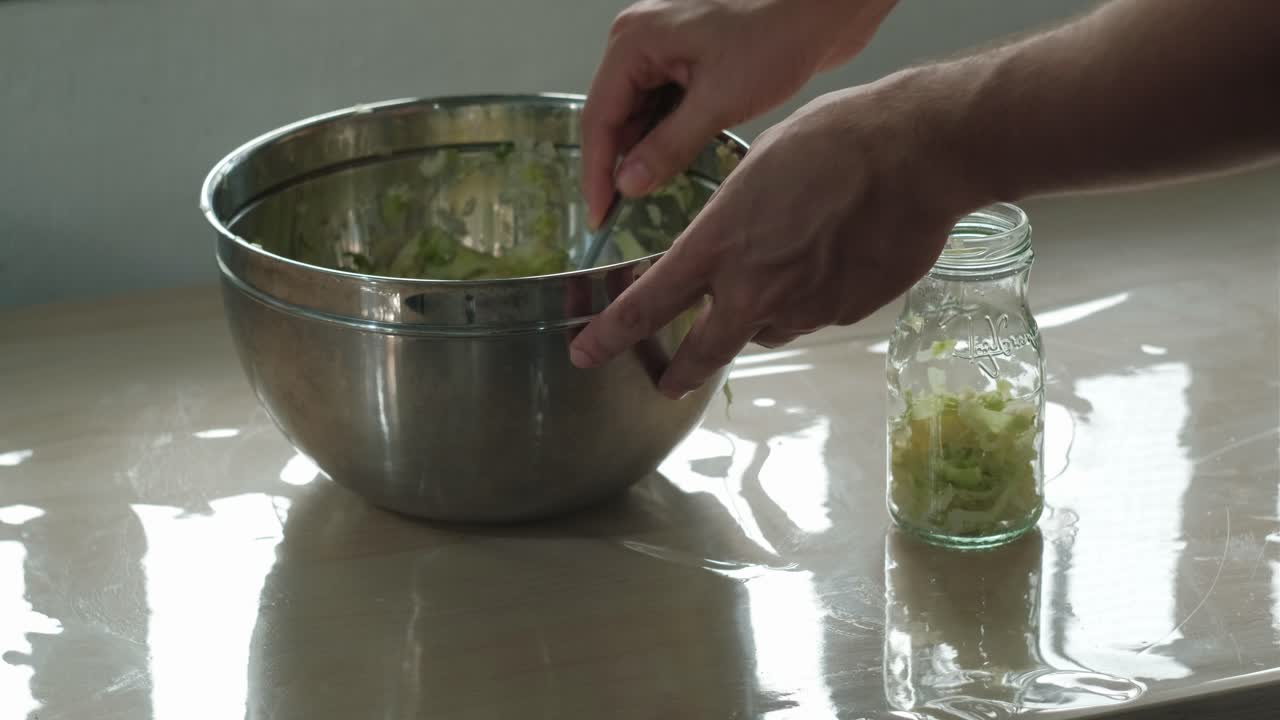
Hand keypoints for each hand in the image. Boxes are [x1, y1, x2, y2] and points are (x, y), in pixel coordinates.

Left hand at [569, 78, 983, 397]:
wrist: (919, 153)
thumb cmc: (835, 141)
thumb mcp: (758, 168)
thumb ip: (733, 221)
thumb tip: (731, 244)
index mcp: (720, 244)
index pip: (648, 304)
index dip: (609, 336)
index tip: (585, 352)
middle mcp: (756, 287)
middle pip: (703, 353)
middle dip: (678, 374)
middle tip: (665, 382)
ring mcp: (805, 307)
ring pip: (766, 330)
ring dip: (760, 317)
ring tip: (785, 271)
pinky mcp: (846, 314)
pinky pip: (815, 316)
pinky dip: (811, 300)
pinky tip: (832, 260)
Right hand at [581, 0, 898, 227]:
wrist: (825, 9)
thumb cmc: (776, 38)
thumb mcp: (718, 102)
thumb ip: (668, 146)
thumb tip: (627, 185)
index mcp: (634, 41)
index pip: (599, 117)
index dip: (597, 172)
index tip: (599, 216)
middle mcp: (639, 41)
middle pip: (614, 116)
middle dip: (620, 165)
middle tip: (621, 216)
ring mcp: (663, 49)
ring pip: (639, 115)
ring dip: (645, 153)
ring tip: (649, 196)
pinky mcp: (688, 60)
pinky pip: (663, 107)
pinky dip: (666, 137)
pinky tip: (673, 165)